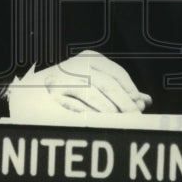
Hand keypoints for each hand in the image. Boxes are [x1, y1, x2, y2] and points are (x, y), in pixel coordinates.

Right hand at [20, 51, 152, 112]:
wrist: (37, 91)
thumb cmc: (75, 88)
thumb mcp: (98, 82)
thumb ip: (122, 91)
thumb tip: (145, 101)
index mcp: (91, 58)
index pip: (116, 73)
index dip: (129, 90)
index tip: (139, 106)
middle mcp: (77, 64)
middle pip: (106, 84)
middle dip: (123, 102)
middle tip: (134, 118)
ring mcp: (64, 78)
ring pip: (92, 94)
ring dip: (108, 110)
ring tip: (119, 122)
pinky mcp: (53, 94)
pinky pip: (74, 105)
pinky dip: (88, 114)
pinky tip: (98, 122)